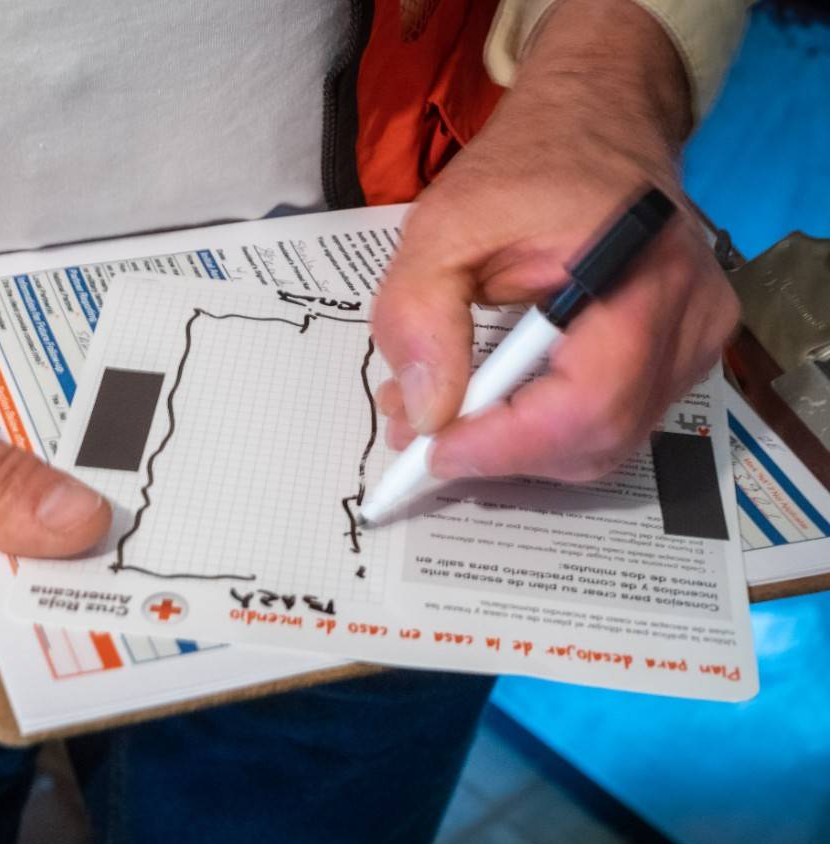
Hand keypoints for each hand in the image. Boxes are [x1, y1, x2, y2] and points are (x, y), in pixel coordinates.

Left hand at [371, 0, 737, 481]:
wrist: (596, 120)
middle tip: (421, 431)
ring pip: (604, 443)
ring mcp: (696, 340)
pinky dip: (545, 429)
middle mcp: (689, 318)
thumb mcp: (442, 225)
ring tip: (446, 410)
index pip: (587, 404)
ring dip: (518, 447)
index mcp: (640, 275)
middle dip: (501, 451)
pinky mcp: (683, 353)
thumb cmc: (525, 166)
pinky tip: (494, 400)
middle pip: (598, 439)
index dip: (504, 445)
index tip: (430, 449)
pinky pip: (612, 421)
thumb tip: (427, 410)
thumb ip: (419, 313)